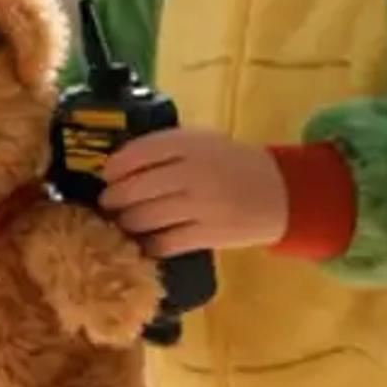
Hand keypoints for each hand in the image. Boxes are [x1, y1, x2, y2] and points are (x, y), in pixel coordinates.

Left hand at [100, 129, 285, 257]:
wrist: (279, 193)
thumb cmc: (233, 164)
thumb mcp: (204, 142)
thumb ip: (166, 147)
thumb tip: (118, 163)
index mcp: (190, 143)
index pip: (138, 153)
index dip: (115, 167)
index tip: (107, 175)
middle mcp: (193, 172)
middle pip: (135, 189)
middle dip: (114, 199)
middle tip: (109, 204)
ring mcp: (200, 205)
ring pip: (145, 218)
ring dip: (127, 223)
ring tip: (125, 223)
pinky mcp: (207, 235)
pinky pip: (164, 243)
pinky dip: (149, 244)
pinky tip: (147, 242)